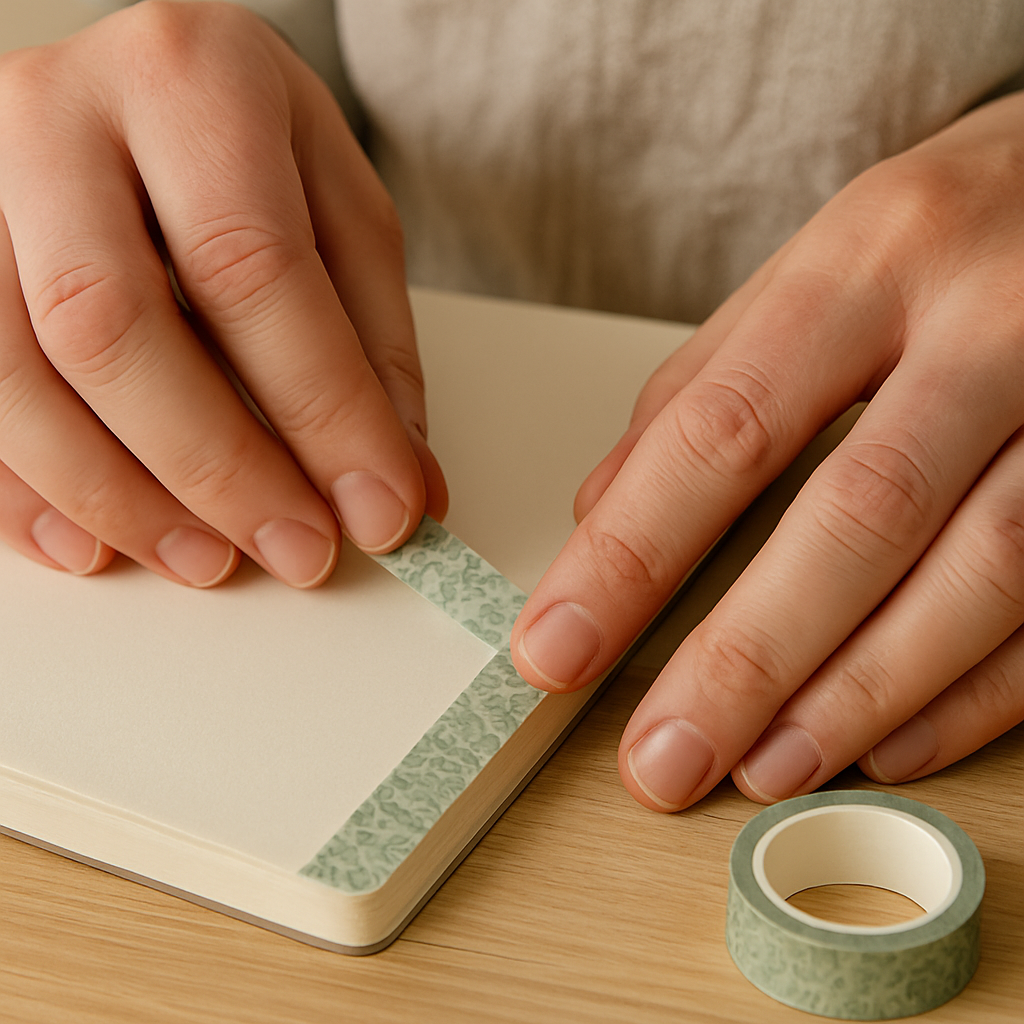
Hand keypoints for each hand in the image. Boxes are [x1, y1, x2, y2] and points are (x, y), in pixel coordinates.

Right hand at [0, 1, 444, 587]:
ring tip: (207, 559)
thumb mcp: (343, 214)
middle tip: (295, 550)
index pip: (251, 268)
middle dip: (216, 467)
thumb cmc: (252, 143)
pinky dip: (27, 493)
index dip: (320, 410)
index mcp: (189, 82)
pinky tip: (96, 545)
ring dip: (118, 497)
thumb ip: (372, 347)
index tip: (379, 509)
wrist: (152, 85)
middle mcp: (57, 117)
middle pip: (113, 324)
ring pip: (14, 371)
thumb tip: (399, 488)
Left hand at [511, 90, 1023, 808]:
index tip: (557, 645)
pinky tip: (889, 744)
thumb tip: (603, 509)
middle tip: (661, 757)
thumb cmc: (950, 228)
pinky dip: (973, 693)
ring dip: (860, 693)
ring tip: (762, 767)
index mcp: (871, 259)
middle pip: (856, 514)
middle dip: (746, 657)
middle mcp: (988, 321)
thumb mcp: (818, 268)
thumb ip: (707, 385)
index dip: (631, 555)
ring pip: (981, 572)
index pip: (724, 428)